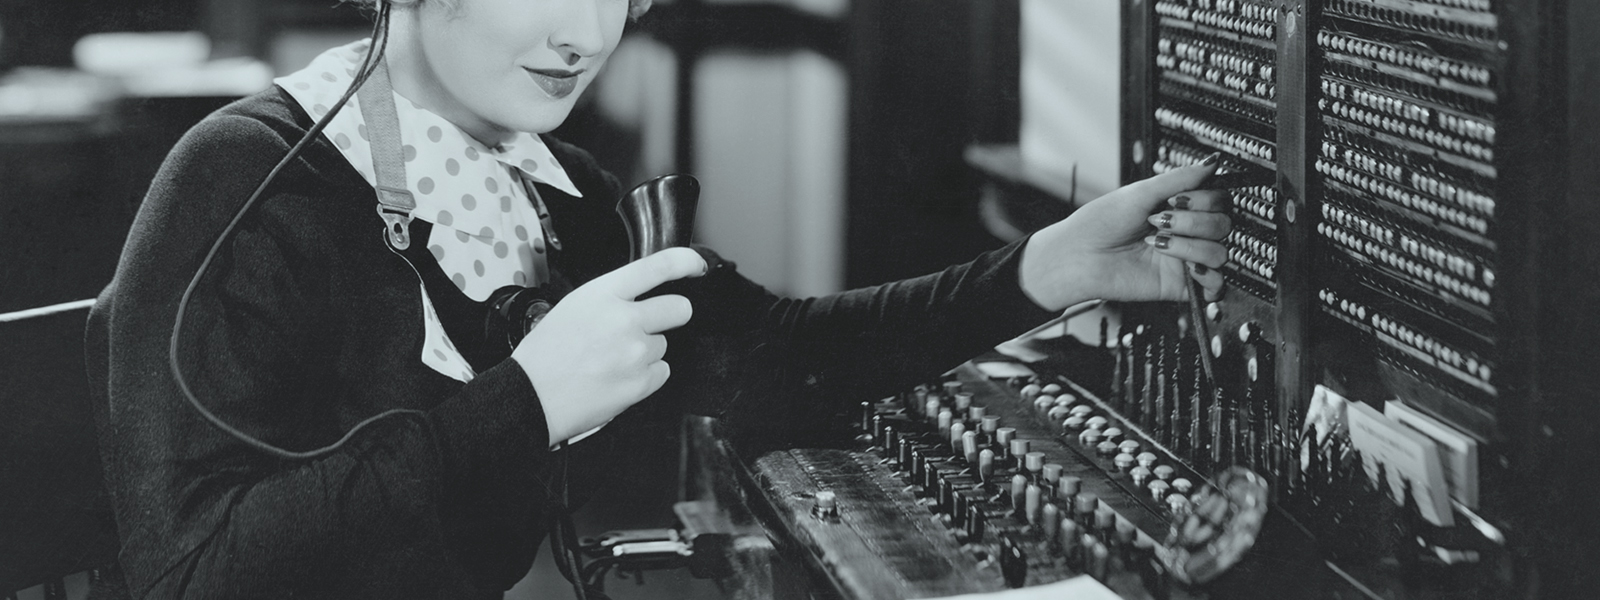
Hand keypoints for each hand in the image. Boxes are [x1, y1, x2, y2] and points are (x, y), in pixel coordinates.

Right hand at [514, 247, 707, 442]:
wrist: (530, 397)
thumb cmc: (544, 355)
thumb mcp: (573, 307)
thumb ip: (611, 299)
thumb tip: (639, 300)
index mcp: (603, 294)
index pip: (658, 267)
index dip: (686, 262)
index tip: (696, 266)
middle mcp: (624, 319)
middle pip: (679, 308)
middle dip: (671, 315)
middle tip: (649, 326)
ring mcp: (635, 352)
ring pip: (664, 345)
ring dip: (647, 351)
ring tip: (612, 360)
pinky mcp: (641, 383)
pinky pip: (661, 372)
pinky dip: (645, 376)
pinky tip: (618, 376)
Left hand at [1018, 158, 1232, 310]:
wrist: (1080, 257)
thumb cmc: (1100, 224)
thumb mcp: (1141, 192)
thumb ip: (1181, 178)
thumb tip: (1212, 163)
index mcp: (1178, 209)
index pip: (1219, 200)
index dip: (1205, 199)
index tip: (1175, 199)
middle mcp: (1185, 233)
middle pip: (1224, 224)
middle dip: (1192, 220)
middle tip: (1160, 221)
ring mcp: (1184, 259)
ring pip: (1220, 250)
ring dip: (1190, 244)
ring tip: (1158, 243)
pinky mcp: (1181, 285)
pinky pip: (1216, 282)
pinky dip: (1207, 274)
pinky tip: (1185, 266)